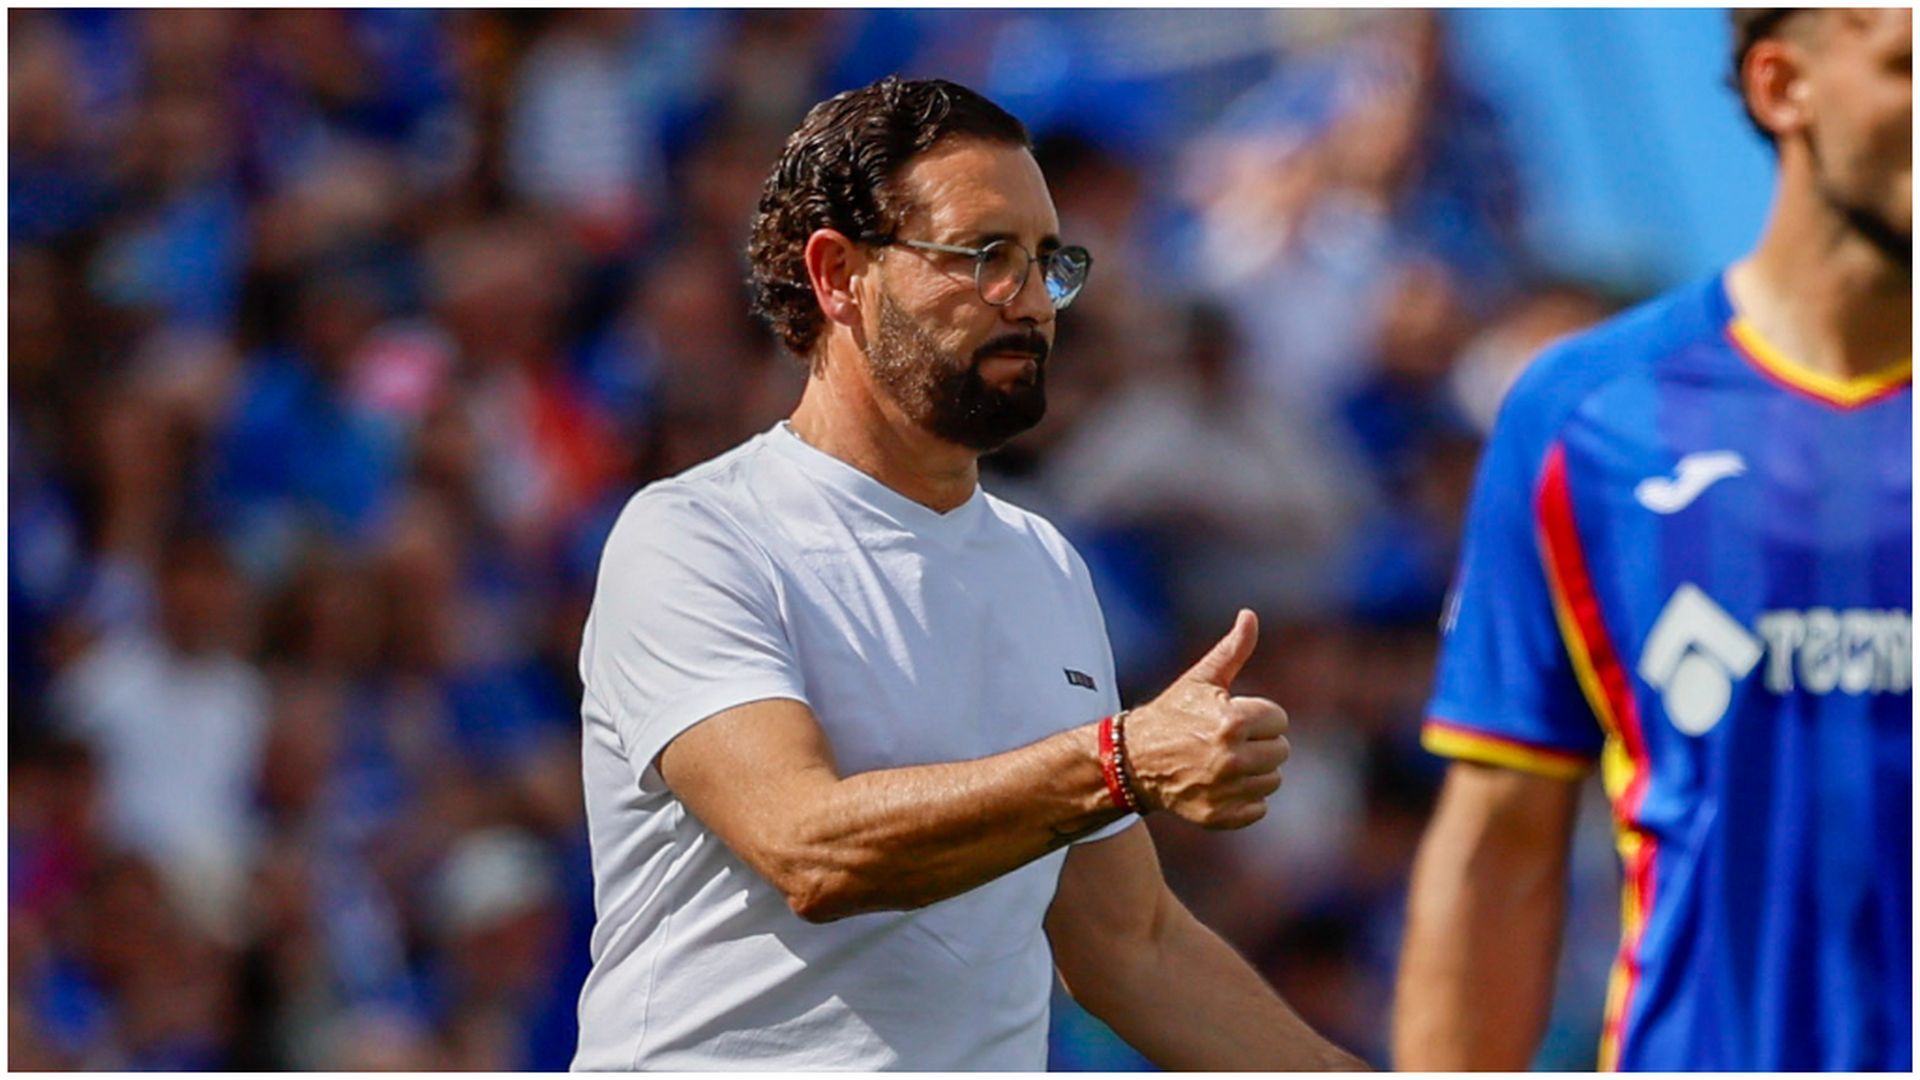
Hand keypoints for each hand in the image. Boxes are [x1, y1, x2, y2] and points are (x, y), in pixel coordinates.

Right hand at [1123, 609, 1289, 828]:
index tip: (1232, 717)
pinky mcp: (1220, 816)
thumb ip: (1232, 650)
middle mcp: (1232, 758)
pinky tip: (1221, 786)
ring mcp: (1225, 790)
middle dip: (1260, 744)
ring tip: (1225, 762)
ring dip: (1255, 772)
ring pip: (1272, 781)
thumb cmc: (1172, 714)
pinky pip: (1258, 809)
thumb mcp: (1201, 679)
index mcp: (1233, 721)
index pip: (1279, 720)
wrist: (1134, 760)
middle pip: (1281, 752)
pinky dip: (1244, 800)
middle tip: (1228, 741)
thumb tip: (1250, 615)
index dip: (1259, 717)